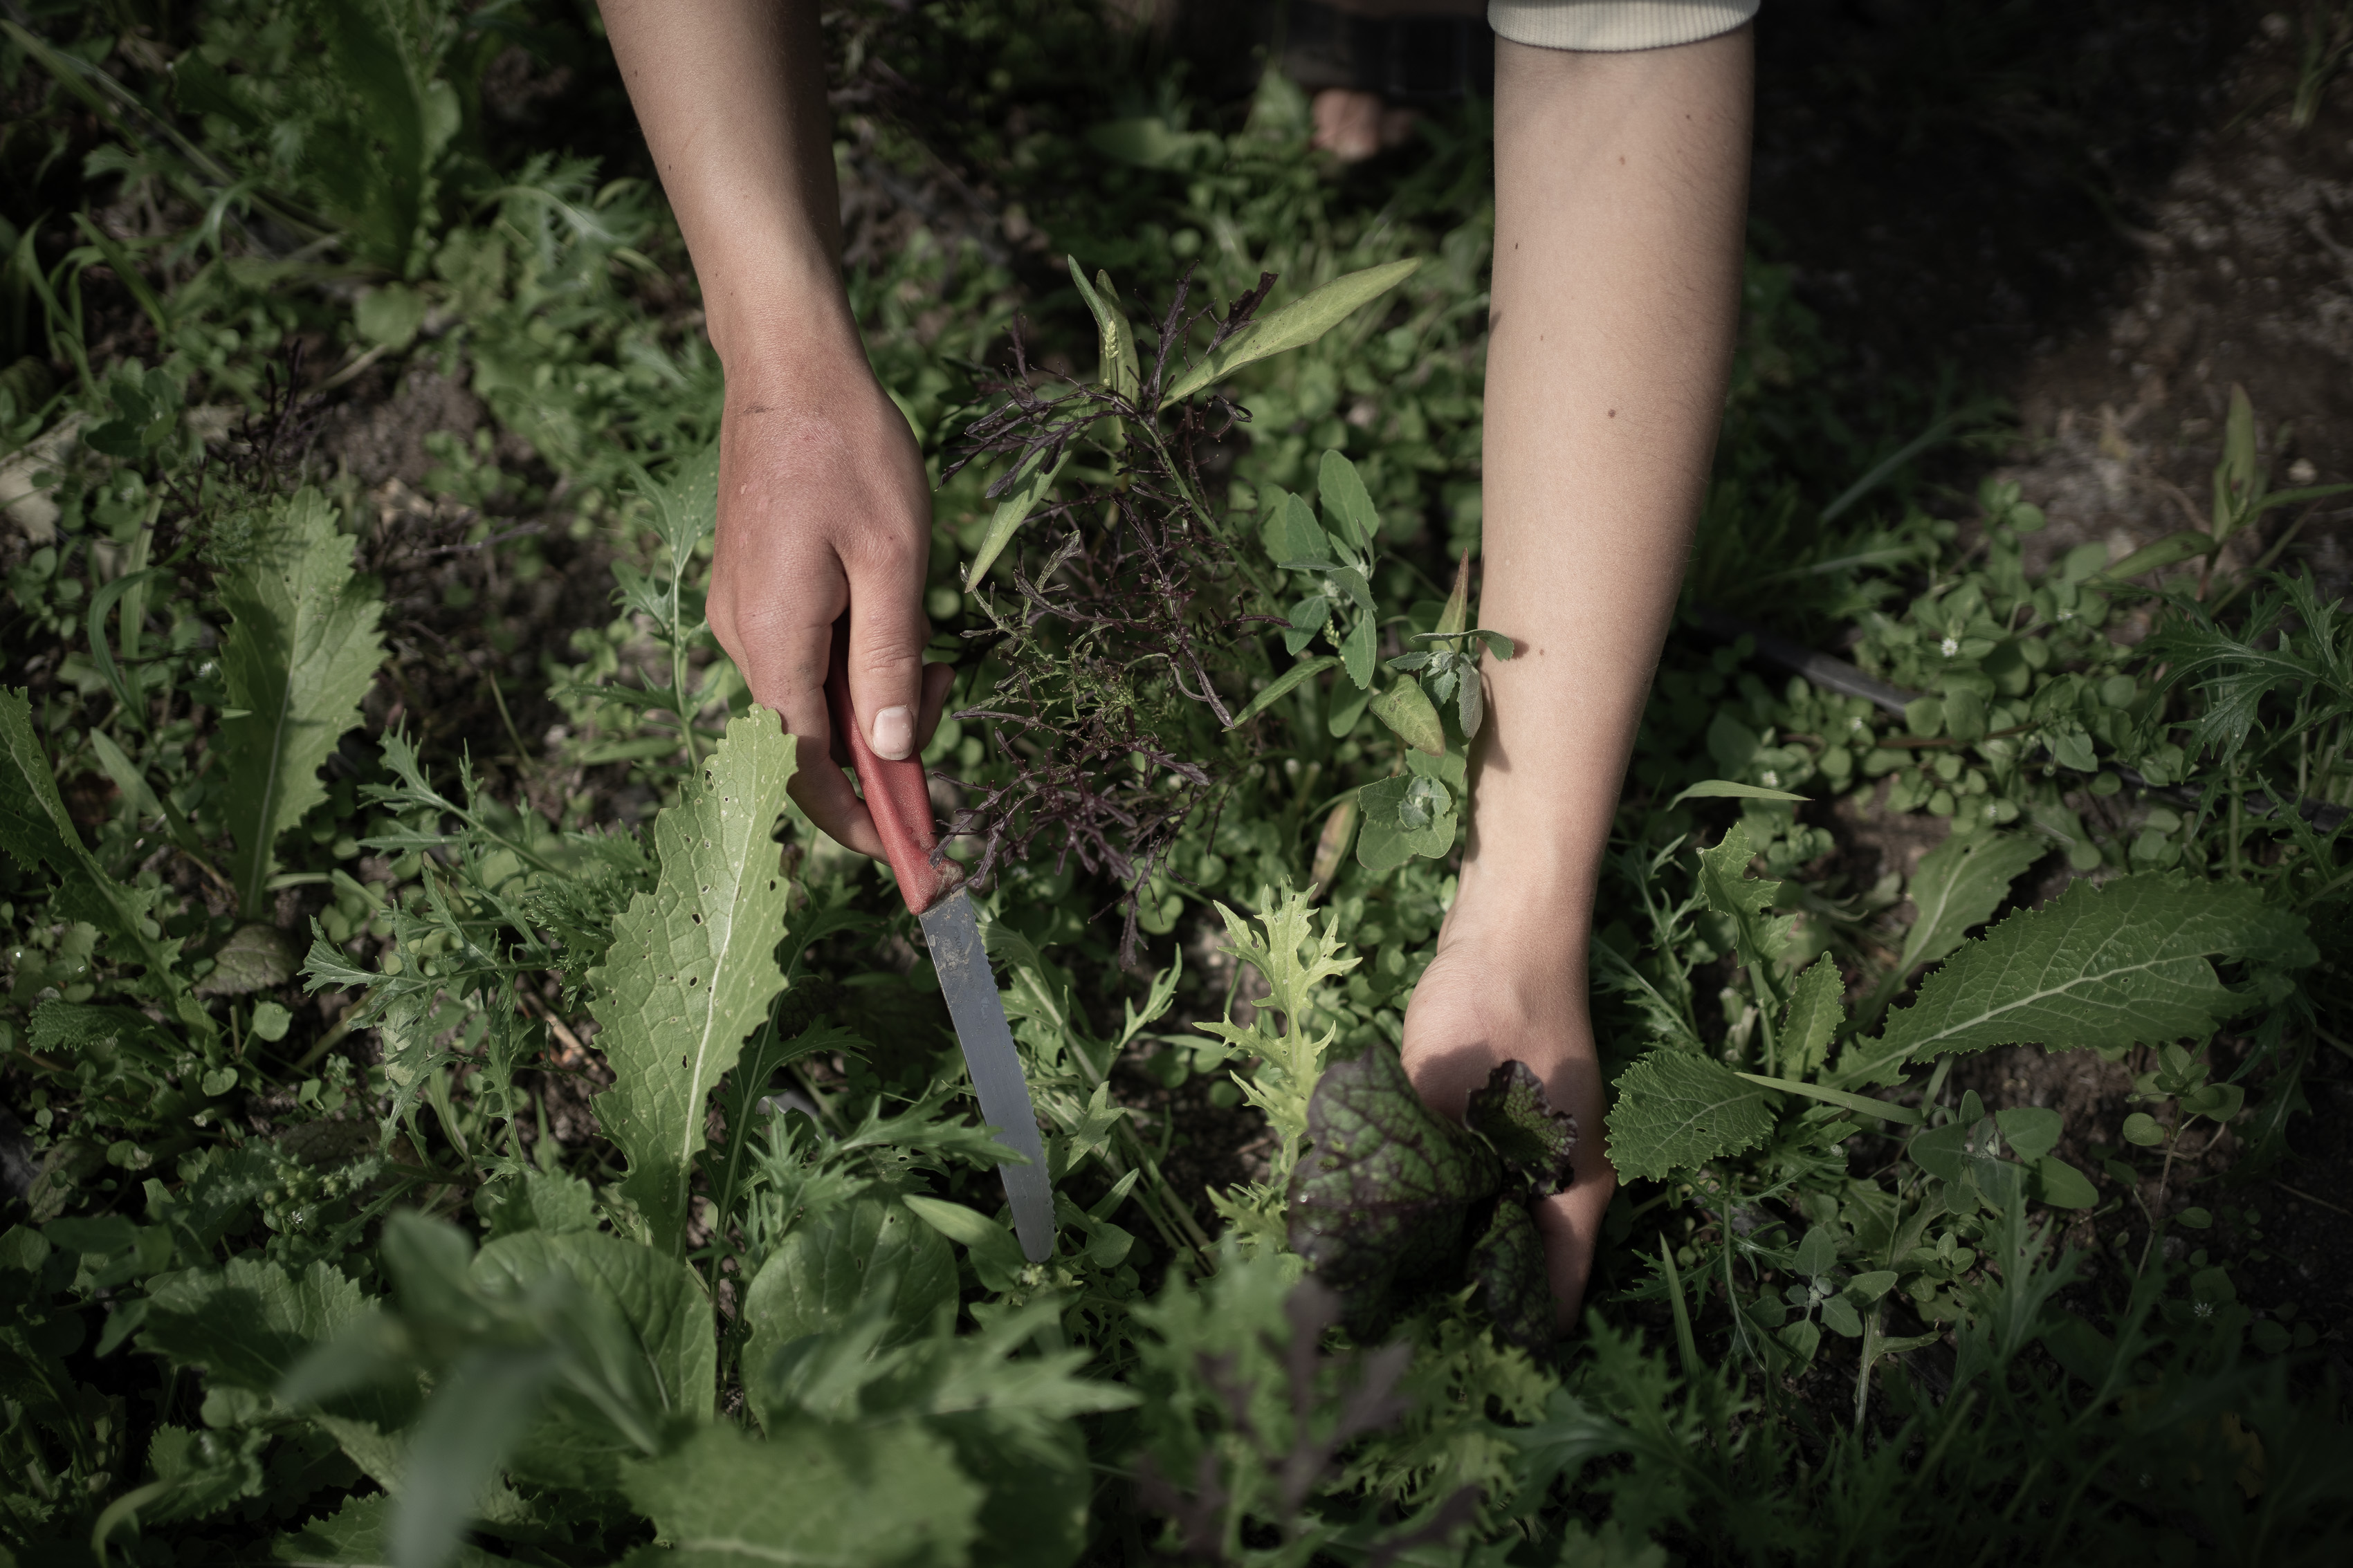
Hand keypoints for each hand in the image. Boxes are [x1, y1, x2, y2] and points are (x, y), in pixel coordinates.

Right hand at [706, 349, 954, 858]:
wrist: (787, 364)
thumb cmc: (849, 450)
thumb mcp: (894, 560)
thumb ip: (891, 663)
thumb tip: (890, 753)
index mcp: (775, 643)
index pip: (810, 771)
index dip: (864, 825)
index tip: (916, 859)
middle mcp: (742, 640)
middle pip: (812, 740)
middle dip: (887, 744)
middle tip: (949, 684)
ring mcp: (740, 614)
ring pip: (812, 696)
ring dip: (876, 694)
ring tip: (931, 641)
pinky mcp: (751, 590)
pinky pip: (803, 656)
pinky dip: (854, 659)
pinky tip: (891, 612)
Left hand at [1399, 875, 1617, 1332]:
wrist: (1507, 924)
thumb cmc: (1492, 1014)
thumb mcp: (1449, 1103)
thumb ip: (1428, 1174)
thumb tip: (1386, 1244)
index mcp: (1574, 1189)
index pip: (1550, 1293)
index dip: (1503, 1331)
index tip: (1445, 1356)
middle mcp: (1567, 1176)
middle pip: (1524, 1260)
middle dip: (1466, 1291)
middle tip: (1395, 1321)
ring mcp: (1541, 1142)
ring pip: (1501, 1217)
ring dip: (1453, 1242)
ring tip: (1385, 1277)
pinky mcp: (1510, 1113)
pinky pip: (1483, 1178)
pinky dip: (1448, 1196)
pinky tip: (1395, 1209)